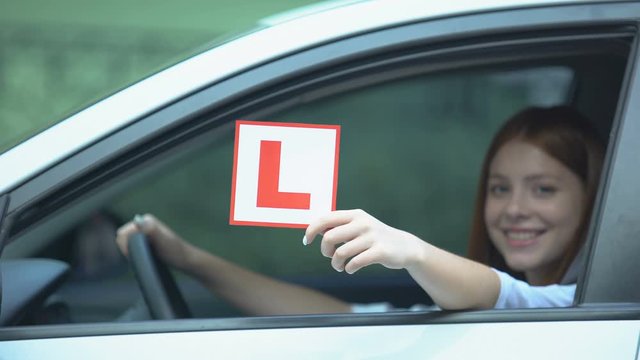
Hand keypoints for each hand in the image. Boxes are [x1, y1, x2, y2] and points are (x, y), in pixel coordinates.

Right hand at [115, 214, 192, 270]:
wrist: (185, 259)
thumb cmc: (175, 251)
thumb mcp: (164, 240)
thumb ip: (152, 230)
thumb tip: (138, 223)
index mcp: (145, 220)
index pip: (123, 233)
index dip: (126, 245)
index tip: (137, 254)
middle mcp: (143, 224)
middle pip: (123, 238)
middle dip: (127, 248)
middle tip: (141, 256)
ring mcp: (143, 232)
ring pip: (125, 243)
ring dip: (130, 251)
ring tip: (144, 257)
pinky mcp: (144, 240)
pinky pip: (130, 247)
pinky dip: (133, 253)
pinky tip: (144, 257)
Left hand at [304, 209, 424, 273]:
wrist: (404, 246)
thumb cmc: (374, 238)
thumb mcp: (358, 226)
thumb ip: (338, 226)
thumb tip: (313, 230)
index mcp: (355, 215)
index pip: (325, 218)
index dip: (312, 230)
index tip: (307, 241)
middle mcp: (363, 223)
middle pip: (330, 237)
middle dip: (325, 251)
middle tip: (330, 256)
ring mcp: (372, 237)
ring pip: (340, 253)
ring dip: (336, 264)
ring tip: (340, 266)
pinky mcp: (380, 251)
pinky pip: (355, 263)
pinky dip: (348, 268)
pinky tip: (351, 269)